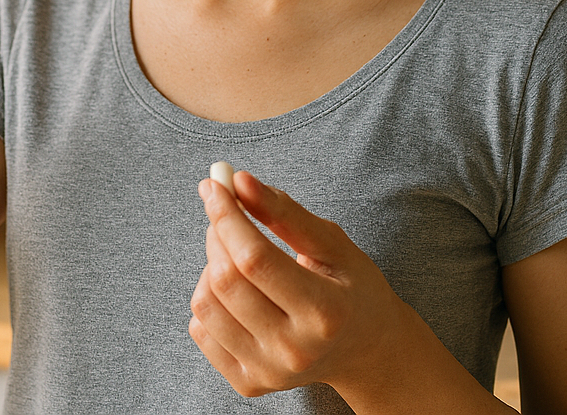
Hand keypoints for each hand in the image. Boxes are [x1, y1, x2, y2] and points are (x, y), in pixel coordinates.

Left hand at [189, 170, 408, 398]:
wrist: (365, 351)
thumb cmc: (351, 289)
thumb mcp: (333, 244)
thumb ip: (285, 212)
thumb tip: (238, 181)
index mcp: (325, 312)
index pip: (255, 258)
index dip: (227, 216)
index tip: (214, 184)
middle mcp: (295, 350)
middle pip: (225, 280)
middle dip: (217, 233)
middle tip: (229, 214)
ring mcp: (269, 372)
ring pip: (205, 304)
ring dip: (211, 265)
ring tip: (239, 257)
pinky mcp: (248, 384)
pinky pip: (200, 329)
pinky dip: (209, 299)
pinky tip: (238, 292)